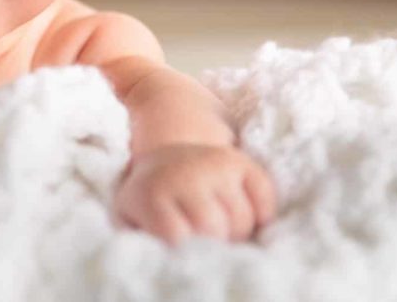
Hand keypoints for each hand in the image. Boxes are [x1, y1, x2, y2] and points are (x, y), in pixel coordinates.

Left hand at [112, 143, 276, 245]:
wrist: (165, 137)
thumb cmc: (150, 192)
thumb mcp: (131, 212)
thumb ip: (141, 238)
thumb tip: (165, 259)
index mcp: (152, 193)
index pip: (177, 236)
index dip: (184, 250)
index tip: (183, 249)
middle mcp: (184, 174)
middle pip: (213, 229)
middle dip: (214, 244)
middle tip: (206, 241)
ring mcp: (213, 165)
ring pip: (241, 219)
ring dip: (236, 233)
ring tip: (220, 229)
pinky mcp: (238, 160)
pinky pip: (265, 195)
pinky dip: (262, 213)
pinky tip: (245, 215)